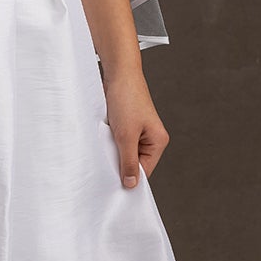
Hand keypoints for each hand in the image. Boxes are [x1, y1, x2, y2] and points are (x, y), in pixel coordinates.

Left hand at [102, 71, 168, 187]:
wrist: (118, 73)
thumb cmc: (127, 99)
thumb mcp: (126, 135)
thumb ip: (128, 161)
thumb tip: (131, 183)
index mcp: (158, 141)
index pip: (145, 170)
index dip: (130, 179)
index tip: (115, 187)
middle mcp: (150, 138)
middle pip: (134, 163)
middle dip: (120, 164)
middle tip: (106, 167)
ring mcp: (137, 132)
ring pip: (124, 152)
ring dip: (113, 152)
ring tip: (106, 147)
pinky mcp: (126, 126)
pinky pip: (117, 142)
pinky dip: (109, 143)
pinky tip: (103, 140)